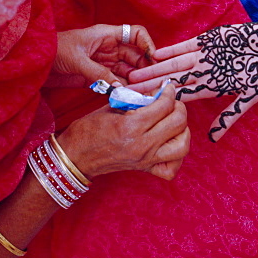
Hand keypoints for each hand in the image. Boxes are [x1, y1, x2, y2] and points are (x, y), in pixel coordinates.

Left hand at [46, 24, 154, 87]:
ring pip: (128, 71)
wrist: (34, 63)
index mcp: (107, 35)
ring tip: (141, 93)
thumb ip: (99, 73)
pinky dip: (122, 89)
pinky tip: (128, 96)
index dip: (148, 44)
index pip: (136, 34)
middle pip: (136, 56)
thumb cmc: (53, 51)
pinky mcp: (98, 76)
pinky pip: (116, 82)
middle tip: (149, 83)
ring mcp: (105, 62)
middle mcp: (110, 48)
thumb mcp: (77, 60)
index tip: (154, 59)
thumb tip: (119, 87)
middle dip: (144, 68)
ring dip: (135, 81)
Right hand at [57, 84, 189, 180]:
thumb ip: (136, 101)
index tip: (167, 87)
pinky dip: (177, 157)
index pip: (164, 105)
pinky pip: (171, 168)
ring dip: (183, 131)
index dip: (169, 92)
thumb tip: (156, 93)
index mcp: (131, 126)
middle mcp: (142, 145)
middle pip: (178, 123)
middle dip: (179, 108)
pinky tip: (170, 144)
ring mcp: (145, 159)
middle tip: (172, 103)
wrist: (75, 156)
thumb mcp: (111, 107)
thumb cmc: (88, 130)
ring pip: (182, 146)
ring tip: (174, 122)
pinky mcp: (145, 169)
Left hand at [129, 23, 257, 141]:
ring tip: (135, 74)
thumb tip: (213, 139)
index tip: (144, 109)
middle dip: (150, 86)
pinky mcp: (209, 40)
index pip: (181, 97)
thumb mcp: (251, 97)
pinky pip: (186, 46)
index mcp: (212, 88)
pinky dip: (171, 49)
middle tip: (128, 92)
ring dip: (155, 69)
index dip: (162, 102)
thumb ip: (230, 116)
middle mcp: (204, 73)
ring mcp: (205, 56)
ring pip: (174, 64)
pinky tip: (154, 53)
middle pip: (172, 81)